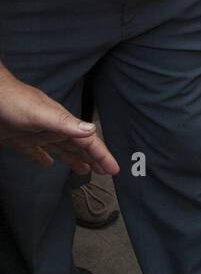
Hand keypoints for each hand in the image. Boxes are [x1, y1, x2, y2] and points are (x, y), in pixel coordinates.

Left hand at [0, 68, 119, 174]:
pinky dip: (43, 158)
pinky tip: (47, 164)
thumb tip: (91, 130)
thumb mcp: (41, 113)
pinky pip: (36, 152)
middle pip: (77, 147)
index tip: (114, 169)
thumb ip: (65, 123)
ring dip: (74, 159)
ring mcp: (36, 134)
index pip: (87, 142)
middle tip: (105, 172)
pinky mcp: (20, 139)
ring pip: (61, 149)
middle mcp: (52, 129)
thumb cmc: (13, 102)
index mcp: (61, 124)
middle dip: (93, 158)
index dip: (101, 155)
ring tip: (84, 170)